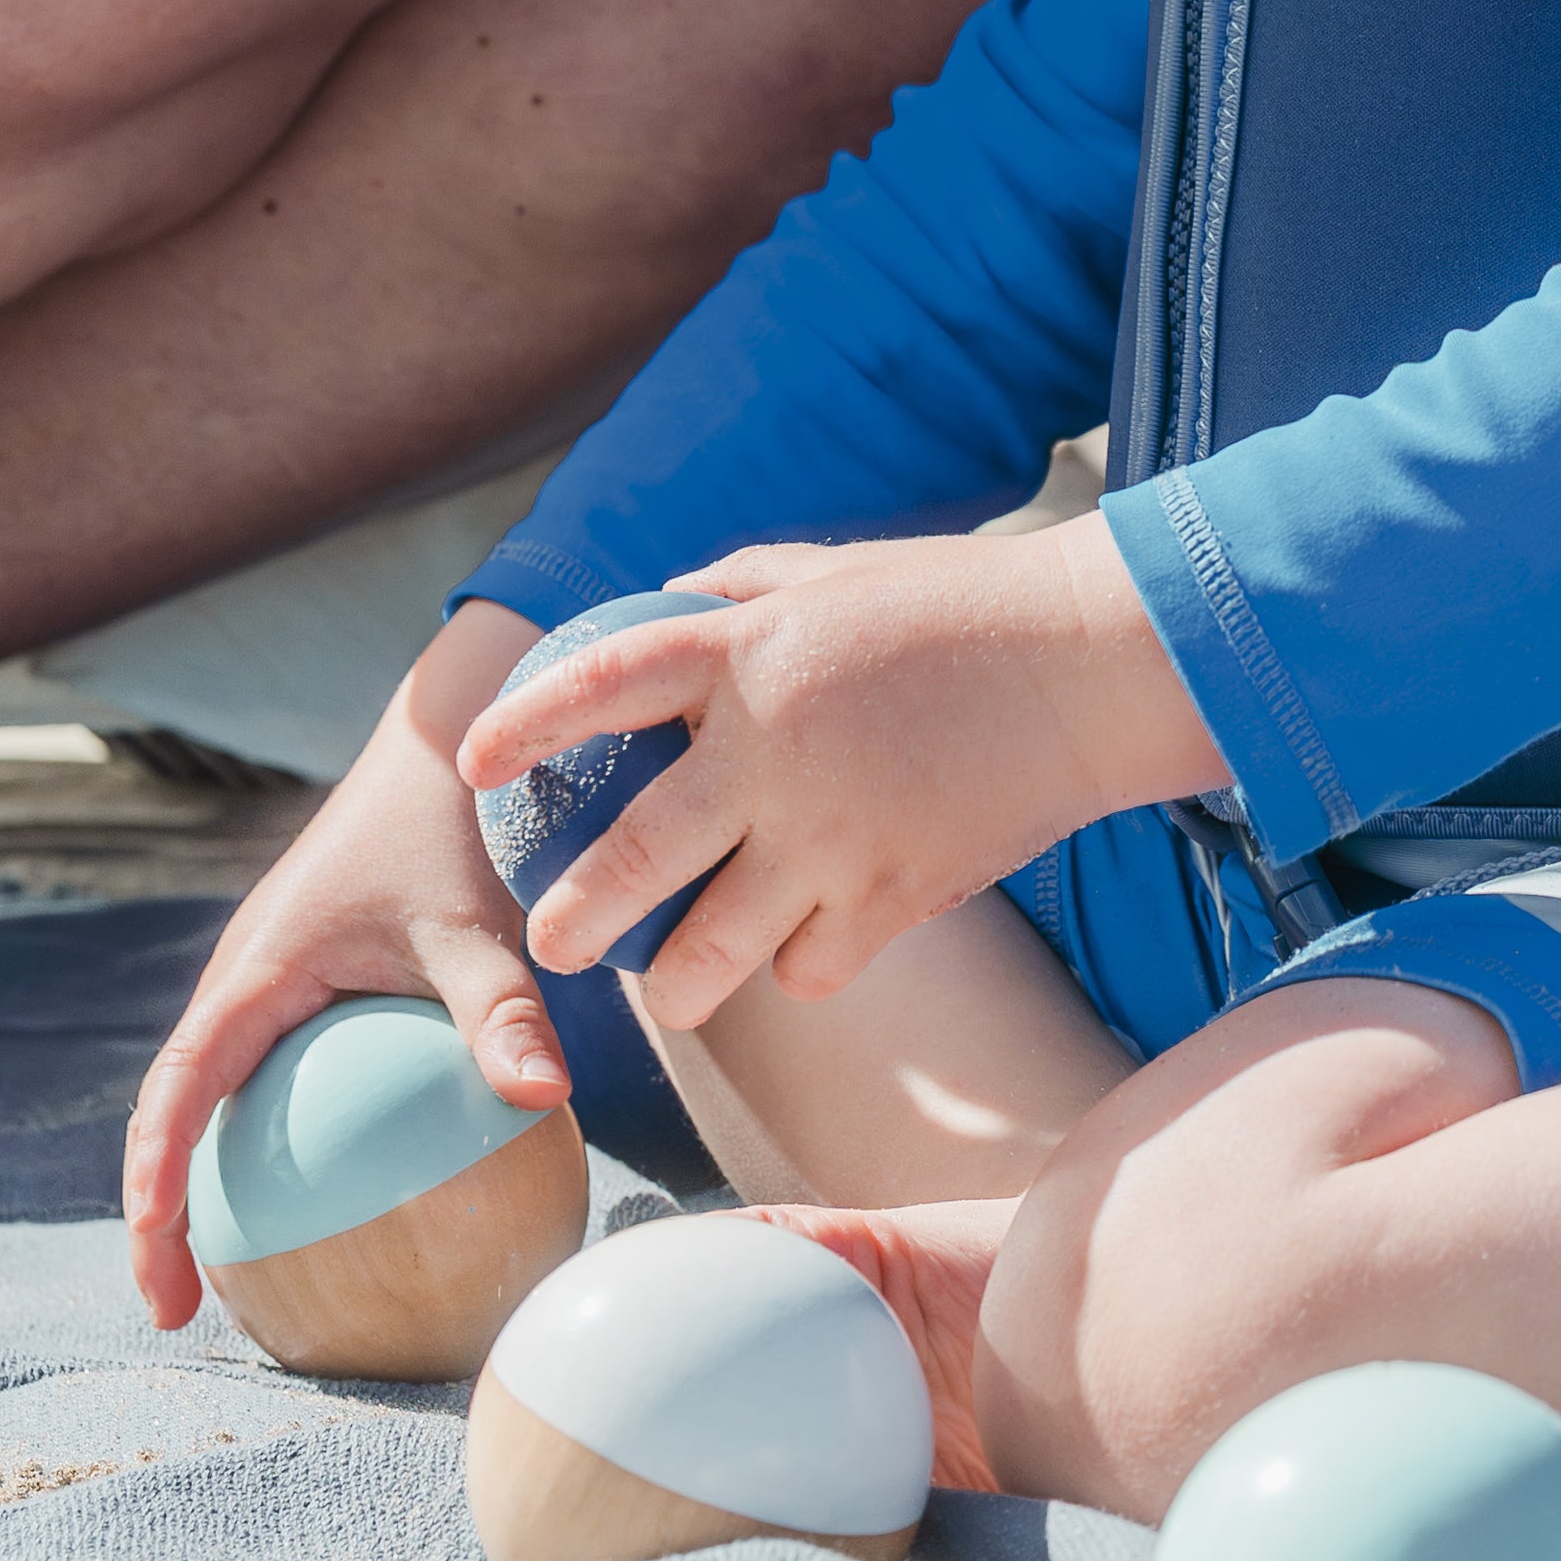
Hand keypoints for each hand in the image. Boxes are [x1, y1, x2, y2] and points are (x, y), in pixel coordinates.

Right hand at [120, 603, 567, 1332]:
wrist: (451, 753)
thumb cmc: (454, 833)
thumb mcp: (475, 925)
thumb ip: (503, 1010)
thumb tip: (542, 1100)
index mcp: (251, 975)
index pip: (178, 1093)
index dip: (152, 1183)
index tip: (155, 1264)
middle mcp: (242, 987)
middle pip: (176, 1115)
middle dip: (161, 1215)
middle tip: (178, 1314)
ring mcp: (270, 992)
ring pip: (220, 1103)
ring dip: (213, 1185)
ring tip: (246, 1286)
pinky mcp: (309, 993)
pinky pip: (282, 1083)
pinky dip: (286, 1144)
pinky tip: (350, 1204)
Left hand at [454, 522, 1229, 1036]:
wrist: (1088, 666)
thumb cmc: (957, 605)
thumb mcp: (830, 572)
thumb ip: (733, 594)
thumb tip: (658, 610)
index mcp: (748, 650)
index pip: (602, 684)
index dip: (527, 723)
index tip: (473, 764)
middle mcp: (772, 750)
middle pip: (632, 862)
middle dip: (572, 921)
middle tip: (550, 944)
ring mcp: (833, 832)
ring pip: (710, 955)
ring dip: (674, 986)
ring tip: (664, 989)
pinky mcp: (895, 894)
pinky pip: (812, 969)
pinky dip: (799, 970)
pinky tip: (800, 954)